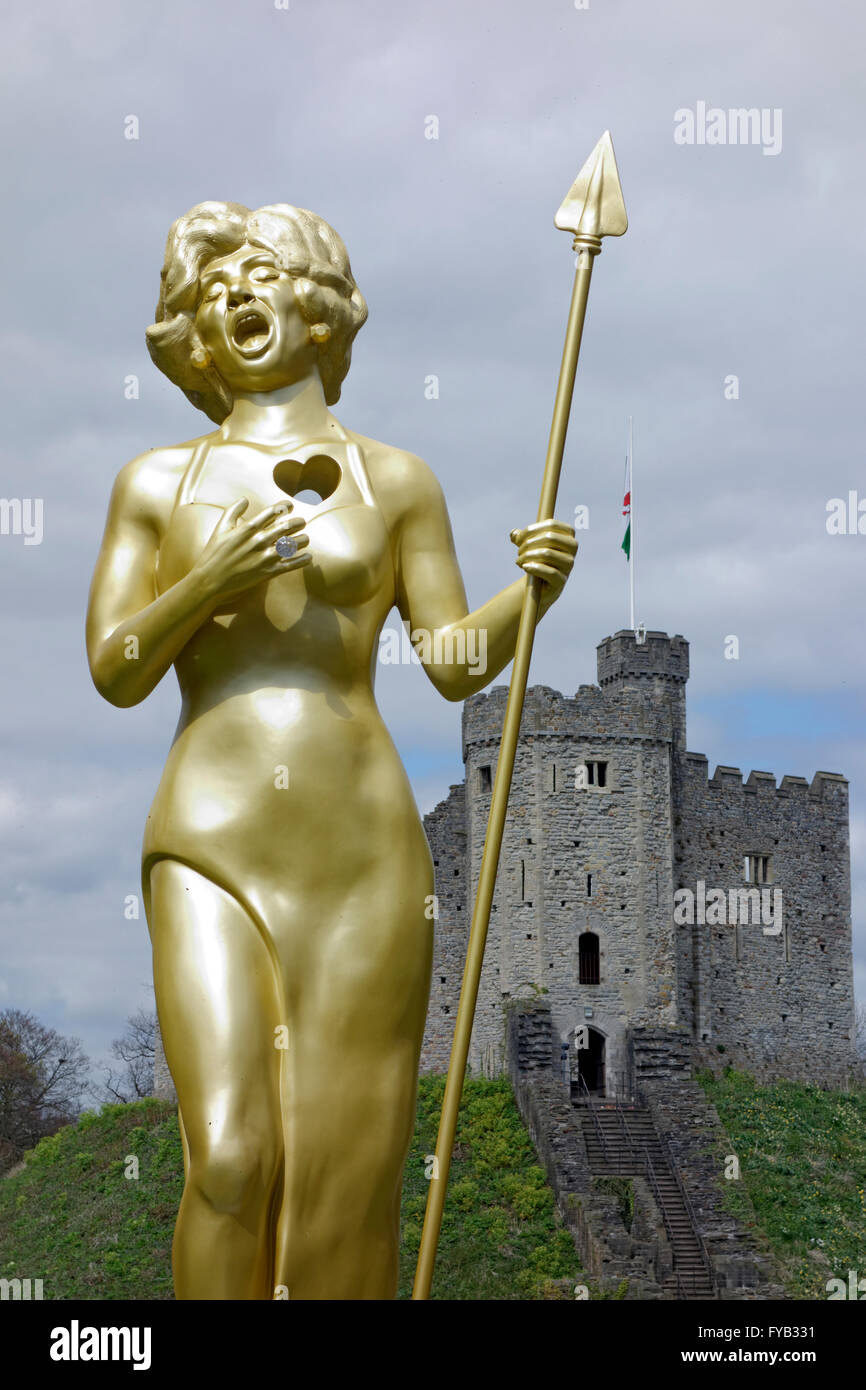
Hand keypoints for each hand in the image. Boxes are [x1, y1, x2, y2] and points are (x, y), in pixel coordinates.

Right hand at [192, 499, 310, 604]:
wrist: (211, 580)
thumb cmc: (214, 553)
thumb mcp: (220, 528)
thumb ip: (233, 510)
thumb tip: (245, 499)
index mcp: (248, 528)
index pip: (273, 512)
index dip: (285, 506)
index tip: (290, 506)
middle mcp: (259, 541)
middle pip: (287, 527)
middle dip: (298, 522)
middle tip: (301, 521)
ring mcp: (265, 557)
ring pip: (293, 545)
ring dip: (302, 540)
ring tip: (304, 538)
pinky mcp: (268, 572)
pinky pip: (291, 565)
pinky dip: (302, 560)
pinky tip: (308, 557)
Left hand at [510, 519, 576, 607]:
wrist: (540, 585)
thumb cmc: (536, 558)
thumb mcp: (528, 545)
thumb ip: (520, 537)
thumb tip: (514, 533)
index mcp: (568, 533)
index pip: (552, 525)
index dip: (531, 530)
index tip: (518, 539)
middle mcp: (573, 547)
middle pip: (549, 538)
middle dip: (528, 544)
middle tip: (518, 552)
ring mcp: (569, 564)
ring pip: (547, 554)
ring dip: (527, 556)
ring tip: (518, 561)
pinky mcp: (562, 580)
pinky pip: (549, 572)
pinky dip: (533, 568)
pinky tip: (524, 567)